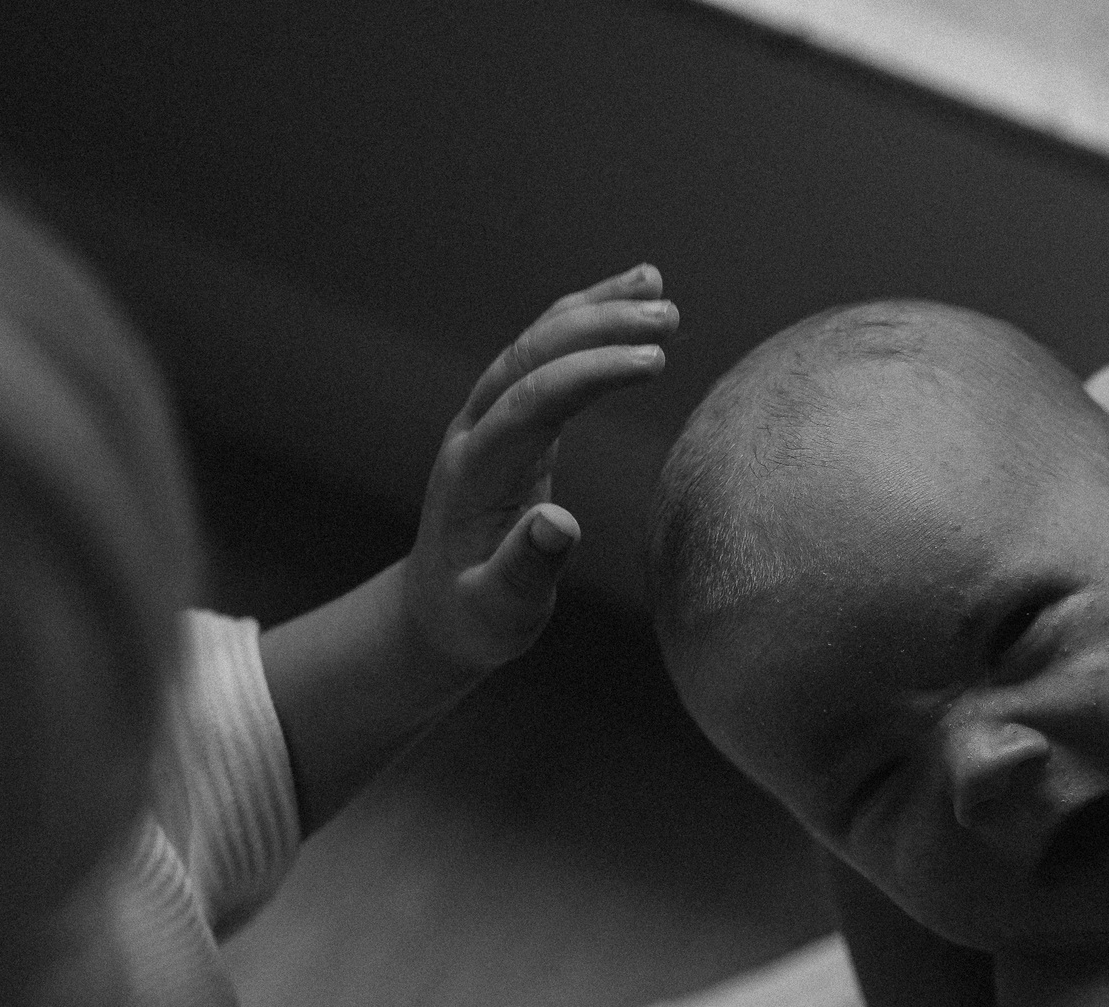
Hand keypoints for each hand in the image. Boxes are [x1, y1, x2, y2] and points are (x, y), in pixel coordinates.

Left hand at [404, 265, 674, 678]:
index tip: (654, 360)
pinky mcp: (511, 420)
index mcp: (474, 474)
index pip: (531, 402)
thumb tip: (560, 525)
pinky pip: (546, 358)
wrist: (440, 611)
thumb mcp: (499, 611)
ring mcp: (488, 420)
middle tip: (668, 316)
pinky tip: (627, 299)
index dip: (590, 374)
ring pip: (536, 344)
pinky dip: (585, 324)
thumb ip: (525, 571)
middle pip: (530, 356)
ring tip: (656, 286)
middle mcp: (475, 432)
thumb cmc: (474, 618)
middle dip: (597, 327)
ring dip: (594, 311)